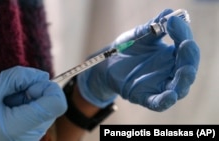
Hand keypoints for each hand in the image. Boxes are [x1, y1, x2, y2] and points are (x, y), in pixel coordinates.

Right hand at [0, 66, 66, 140]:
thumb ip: (22, 76)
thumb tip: (44, 76)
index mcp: (20, 127)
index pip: (58, 104)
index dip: (47, 89)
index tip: (29, 87)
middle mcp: (30, 138)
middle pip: (53, 106)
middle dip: (37, 93)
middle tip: (13, 93)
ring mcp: (29, 139)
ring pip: (46, 110)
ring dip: (30, 100)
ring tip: (7, 103)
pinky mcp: (27, 137)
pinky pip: (37, 116)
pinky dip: (27, 107)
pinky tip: (9, 109)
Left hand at [77, 9, 199, 111]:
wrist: (109, 62)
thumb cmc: (128, 49)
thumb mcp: (140, 35)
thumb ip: (154, 26)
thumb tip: (169, 12)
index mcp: (171, 56)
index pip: (184, 47)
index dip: (182, 34)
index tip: (173, 22)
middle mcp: (169, 72)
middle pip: (186, 69)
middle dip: (188, 58)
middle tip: (186, 44)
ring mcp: (158, 86)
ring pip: (178, 88)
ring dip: (183, 80)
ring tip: (185, 70)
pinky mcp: (145, 96)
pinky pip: (158, 102)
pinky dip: (165, 101)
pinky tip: (170, 96)